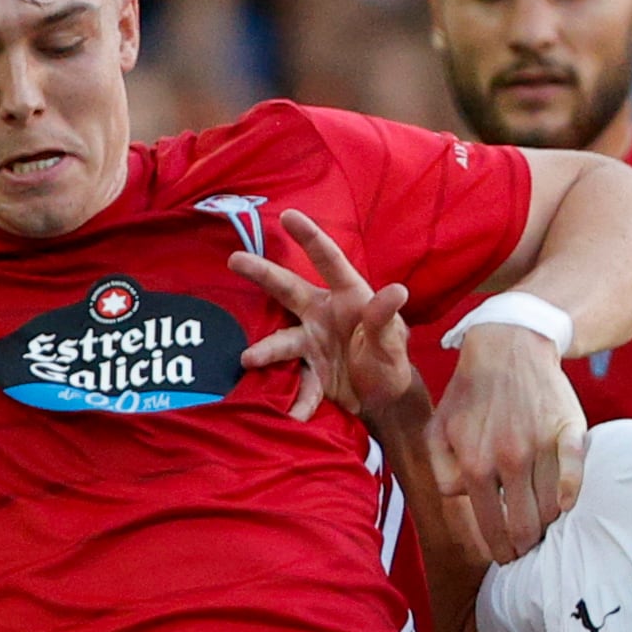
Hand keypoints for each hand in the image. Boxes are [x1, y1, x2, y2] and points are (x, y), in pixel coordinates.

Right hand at [230, 209, 423, 438]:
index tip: (288, 216)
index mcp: (348, 297)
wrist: (384, 400)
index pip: (329, 262)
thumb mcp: (392, 342)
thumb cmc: (390, 360)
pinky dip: (298, 400)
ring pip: (281, 341)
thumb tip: (397, 290)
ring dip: (265, 351)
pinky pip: (298, 384)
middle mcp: (321, 314)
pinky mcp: (308, 372)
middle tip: (234, 260)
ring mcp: (310, 343)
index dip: (310, 237)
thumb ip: (386, 319)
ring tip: (247, 360)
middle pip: (287, 289)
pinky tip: (297, 415)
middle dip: (261, 273)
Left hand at [427, 323, 587, 564]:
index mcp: (475, 464)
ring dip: (547, 523)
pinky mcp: (568, 430)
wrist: (508, 344)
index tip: (507, 556)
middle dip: (525, 545)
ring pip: (550, 506)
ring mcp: (540, 445)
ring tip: (544, 526)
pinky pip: (575, 473)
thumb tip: (466, 498)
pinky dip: (572, 493)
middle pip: (524, 525)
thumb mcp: (438, 429)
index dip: (500, 547)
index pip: (490, 524)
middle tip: (528, 550)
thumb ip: (443, 471)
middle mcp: (508, 459)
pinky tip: (566, 504)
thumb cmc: (471, 392)